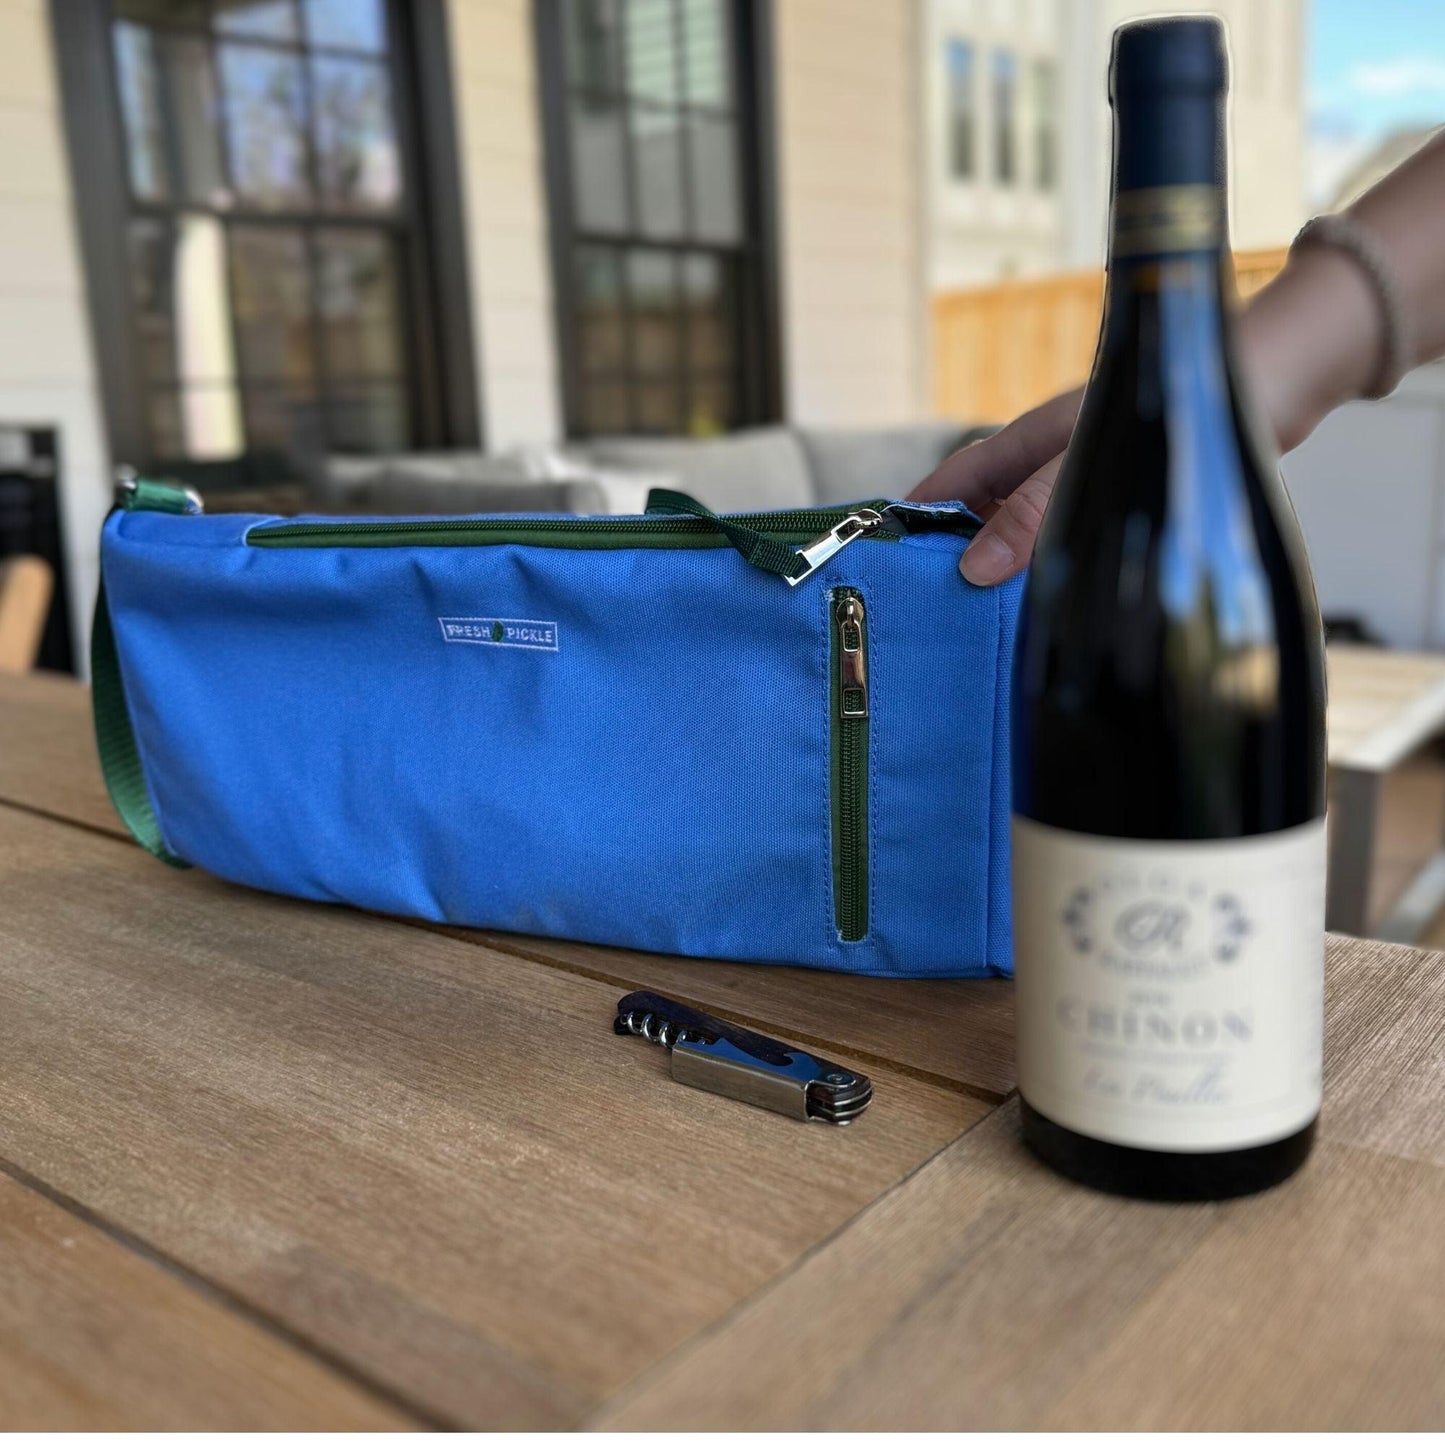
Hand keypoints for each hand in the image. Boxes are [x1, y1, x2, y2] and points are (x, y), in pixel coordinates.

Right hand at [909, 262, 1341, 587]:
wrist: (1266, 386)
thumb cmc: (1165, 408)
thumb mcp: (1081, 465)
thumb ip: (1029, 516)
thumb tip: (972, 570)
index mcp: (1022, 443)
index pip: (949, 484)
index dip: (914, 520)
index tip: (884, 567)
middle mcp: (1044, 467)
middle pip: (980, 518)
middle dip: (955, 560)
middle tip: (932, 618)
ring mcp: (1078, 487)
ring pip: (1023, 537)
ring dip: (1004, 576)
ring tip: (982, 630)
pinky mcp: (1115, 506)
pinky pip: (1063, 546)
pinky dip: (1048, 577)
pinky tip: (1049, 616)